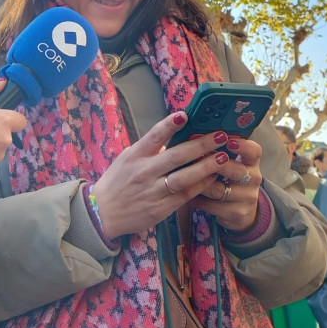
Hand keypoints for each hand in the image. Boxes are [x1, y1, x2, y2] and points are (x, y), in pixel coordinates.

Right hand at [92, 112, 231, 238]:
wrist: (103, 212)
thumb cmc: (117, 181)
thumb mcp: (127, 159)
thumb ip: (149, 149)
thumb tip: (175, 137)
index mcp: (135, 156)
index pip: (154, 136)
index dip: (169, 125)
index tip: (185, 115)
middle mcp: (144, 172)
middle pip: (176, 156)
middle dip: (201, 145)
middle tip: (220, 136)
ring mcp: (152, 191)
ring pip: (184, 178)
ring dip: (206, 166)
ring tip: (223, 157)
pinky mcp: (160, 209)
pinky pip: (185, 195)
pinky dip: (200, 186)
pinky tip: (212, 178)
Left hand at [189, 136, 262, 231]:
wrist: (240, 210)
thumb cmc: (226, 178)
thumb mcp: (228, 162)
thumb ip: (216, 149)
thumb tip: (192, 132)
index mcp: (251, 162)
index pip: (254, 151)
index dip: (243, 145)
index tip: (228, 140)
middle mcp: (253, 179)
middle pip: (236, 170)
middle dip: (214, 163)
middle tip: (195, 156)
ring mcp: (247, 198)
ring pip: (219, 190)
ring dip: (199, 182)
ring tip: (182, 174)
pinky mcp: (237, 214)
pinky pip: (211, 205)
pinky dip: (195, 198)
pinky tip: (182, 193)